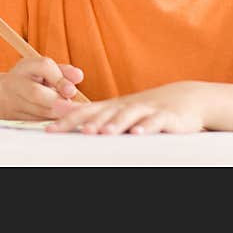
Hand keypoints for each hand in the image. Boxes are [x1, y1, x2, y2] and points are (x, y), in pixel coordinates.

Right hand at [0, 57, 84, 119]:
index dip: (59, 79)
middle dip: (59, 102)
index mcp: (25, 67)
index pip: (43, 67)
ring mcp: (13, 102)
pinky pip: (39, 123)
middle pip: (36, 93)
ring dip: (59, 114)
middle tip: (76, 108)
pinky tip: (61, 122)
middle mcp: (16, 83)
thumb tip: (79, 76)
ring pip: (40, 111)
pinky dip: (53, 123)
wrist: (3, 96)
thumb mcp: (45, 71)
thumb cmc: (31, 80)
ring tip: (70, 114)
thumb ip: (63, 72)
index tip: (72, 91)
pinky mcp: (16, 119)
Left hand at [46, 82, 204, 134]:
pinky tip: (138, 133)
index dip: (66, 120)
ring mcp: (145, 110)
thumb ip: (94, 116)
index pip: (85, 112)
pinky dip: (146, 127)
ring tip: (103, 132)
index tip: (49, 130)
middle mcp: (125, 106)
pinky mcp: (166, 117)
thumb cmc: (145, 109)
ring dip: (115, 124)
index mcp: (111, 107)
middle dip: (88, 122)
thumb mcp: (119, 112)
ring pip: (127, 116)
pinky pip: (155, 122)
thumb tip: (65, 119)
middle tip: (75, 130)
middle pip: (103, 113)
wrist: (183, 99)